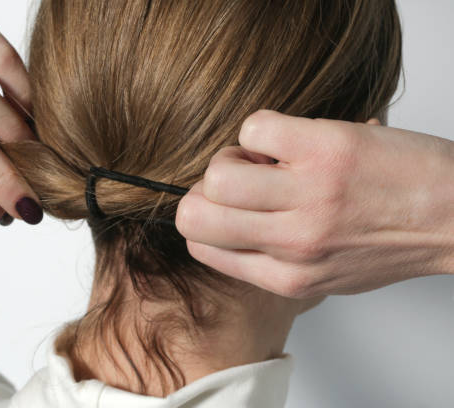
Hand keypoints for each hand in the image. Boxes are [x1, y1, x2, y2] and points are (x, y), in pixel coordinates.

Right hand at [176, 110, 453, 298]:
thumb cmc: (394, 241)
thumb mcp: (327, 274)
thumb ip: (275, 260)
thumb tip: (230, 221)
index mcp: (287, 278)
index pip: (200, 248)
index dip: (207, 217)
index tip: (229, 204)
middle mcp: (292, 244)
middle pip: (194, 215)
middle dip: (208, 189)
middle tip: (243, 180)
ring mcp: (308, 197)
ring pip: (218, 173)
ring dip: (235, 157)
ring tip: (269, 159)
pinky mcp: (324, 150)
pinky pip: (254, 128)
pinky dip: (265, 128)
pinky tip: (293, 139)